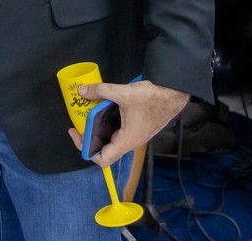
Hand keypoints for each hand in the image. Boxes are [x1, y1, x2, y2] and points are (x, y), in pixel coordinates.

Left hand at [69, 80, 188, 167]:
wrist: (173, 95)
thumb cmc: (152, 98)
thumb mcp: (123, 93)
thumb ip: (100, 91)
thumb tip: (81, 91)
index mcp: (126, 140)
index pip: (103, 160)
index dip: (86, 150)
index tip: (77, 133)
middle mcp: (129, 143)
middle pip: (104, 150)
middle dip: (89, 139)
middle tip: (79, 124)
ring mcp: (134, 136)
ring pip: (111, 140)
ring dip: (98, 131)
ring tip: (88, 117)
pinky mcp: (136, 129)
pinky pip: (118, 132)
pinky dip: (107, 125)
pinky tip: (103, 111)